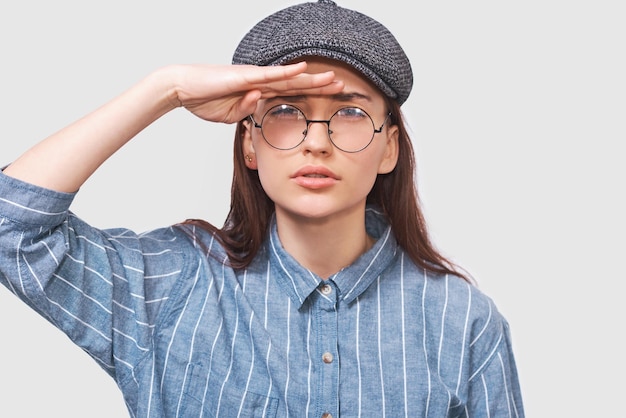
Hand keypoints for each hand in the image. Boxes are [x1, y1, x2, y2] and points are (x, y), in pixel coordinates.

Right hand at [166, 62, 343, 123]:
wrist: (183, 88)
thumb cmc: (204, 99)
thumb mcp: (230, 116)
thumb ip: (247, 112)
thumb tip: (257, 106)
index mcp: (258, 92)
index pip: (290, 93)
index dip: (310, 95)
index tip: (328, 98)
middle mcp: (260, 82)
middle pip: (296, 84)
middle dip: (319, 86)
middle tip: (341, 86)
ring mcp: (254, 78)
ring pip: (289, 78)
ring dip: (311, 79)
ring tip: (332, 78)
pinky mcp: (245, 77)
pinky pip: (269, 75)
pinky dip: (287, 72)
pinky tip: (303, 69)